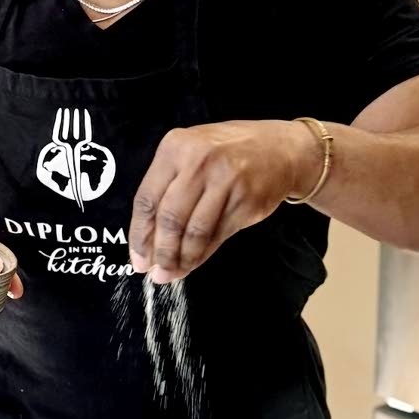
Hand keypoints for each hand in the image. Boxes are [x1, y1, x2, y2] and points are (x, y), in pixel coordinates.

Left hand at [128, 120, 319, 283]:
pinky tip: (194, 262)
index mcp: (176, 146)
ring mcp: (225, 181)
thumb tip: (148, 239)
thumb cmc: (229, 152)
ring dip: (181, 259)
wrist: (281, 149)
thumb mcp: (192, 153)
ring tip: (173, 272)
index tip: (137, 257)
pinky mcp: (246, 201)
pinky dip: (203, 255)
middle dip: (160, 252)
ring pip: (194, 232)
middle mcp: (199, 162)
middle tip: (155, 272)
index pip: (147, 198)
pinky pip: (217, 236)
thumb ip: (168, 186)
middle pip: (170, 219)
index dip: (140, 234)